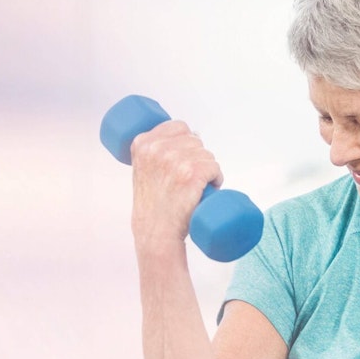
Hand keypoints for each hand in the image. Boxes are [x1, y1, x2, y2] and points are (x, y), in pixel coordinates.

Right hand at [128, 119, 223, 253]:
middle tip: (188, 178)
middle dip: (197, 157)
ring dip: (207, 169)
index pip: (178, 127)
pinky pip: (215, 167)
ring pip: (206, 154)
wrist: (156, 231)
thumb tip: (189, 134)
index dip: (186, 143)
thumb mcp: (142, 169)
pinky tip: (207, 189)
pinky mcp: (192, 173)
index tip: (184, 159)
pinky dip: (216, 178)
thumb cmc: (152, 205)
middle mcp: (157, 148)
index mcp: (143, 143)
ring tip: (195, 186)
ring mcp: (175, 160)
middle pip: (194, 140)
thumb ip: (154, 150)